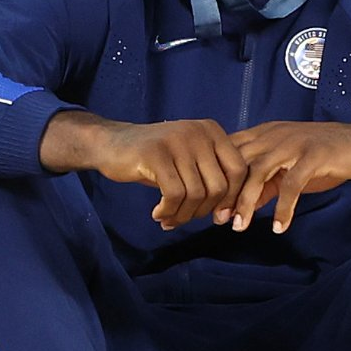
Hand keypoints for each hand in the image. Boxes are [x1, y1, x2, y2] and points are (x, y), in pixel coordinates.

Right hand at [54, 114, 246, 229]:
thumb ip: (210, 180)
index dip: (231, 198)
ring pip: (196, 194)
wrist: (112, 144)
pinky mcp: (156, 154)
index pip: (238, 170)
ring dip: (182, 215)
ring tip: (168, 219)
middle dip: (203, 212)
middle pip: (218, 186)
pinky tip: (158, 213)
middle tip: (185, 219)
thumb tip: (228, 216)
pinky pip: (174, 194)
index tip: (216, 217)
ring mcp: (177, 141)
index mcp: (211, 131)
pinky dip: (168, 211)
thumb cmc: (155, 160)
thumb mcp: (189, 162)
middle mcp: (198, 132)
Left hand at [217, 117, 350, 232]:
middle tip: (217, 220)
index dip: (216, 179)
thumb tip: (241, 206)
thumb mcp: (288, 167)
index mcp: (264, 135)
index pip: (229, 153)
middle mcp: (273, 135)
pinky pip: (291, 184)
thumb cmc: (323, 155)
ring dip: (247, 201)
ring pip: (258, 172)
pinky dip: (283, 207)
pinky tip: (279, 227)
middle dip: (225, 193)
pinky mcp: (313, 156)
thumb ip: (265, 183)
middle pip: (238, 162)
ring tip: (240, 227)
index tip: (207, 207)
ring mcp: (293, 144)